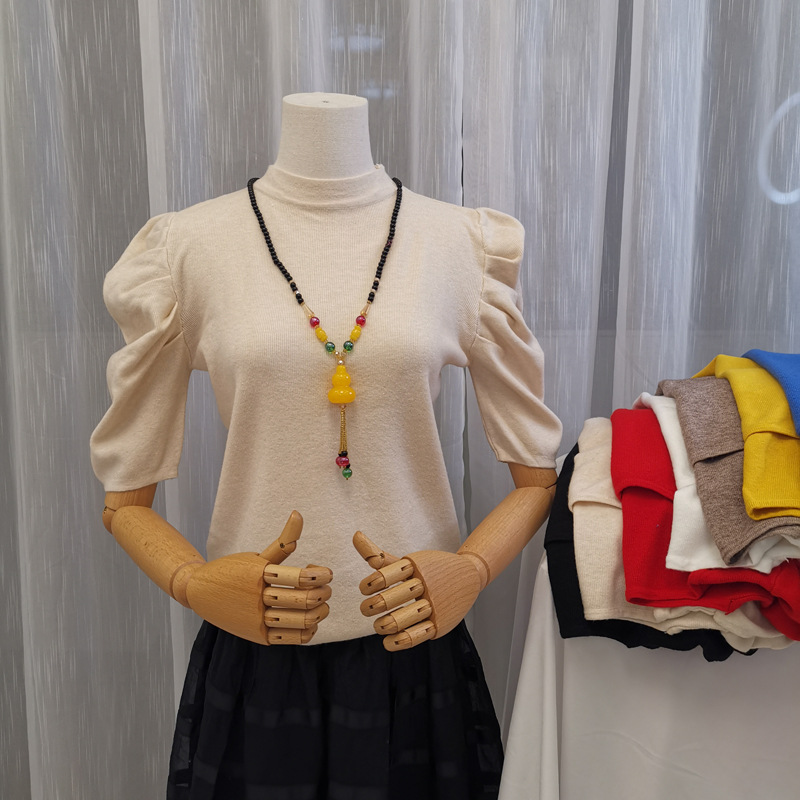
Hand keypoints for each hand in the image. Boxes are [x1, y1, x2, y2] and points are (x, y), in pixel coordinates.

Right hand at [185, 511, 331, 644]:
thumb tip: (299, 514)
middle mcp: (258, 598)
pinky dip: (307, 631)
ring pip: (299, 621)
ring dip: (319, 612)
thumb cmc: (233, 569)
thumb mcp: (258, 555)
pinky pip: (290, 638)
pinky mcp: (258, 636)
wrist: (199, 591)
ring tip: (323, 604)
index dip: (319, 575)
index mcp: (260, 574)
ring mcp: (257, 620)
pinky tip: (311, 620)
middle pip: (302, 599)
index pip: (298, 576)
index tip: (327, 573)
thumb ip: (284, 540)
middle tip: (327, 588)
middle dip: (322, 593)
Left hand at [353, 532, 481, 651]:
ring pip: (410, 615)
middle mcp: (428, 584)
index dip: (375, 581)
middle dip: (378, 603)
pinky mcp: (441, 624)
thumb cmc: (428, 569)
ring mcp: (436, 605)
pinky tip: (388, 641)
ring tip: (377, 625)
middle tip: (365, 609)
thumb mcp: (405, 562)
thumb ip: (379, 555)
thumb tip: (355, 535)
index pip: (393, 572)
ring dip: (389, 623)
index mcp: (417, 566)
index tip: (364, 588)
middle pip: (401, 594)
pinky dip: (403, 640)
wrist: (469, 575)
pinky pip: (421, 634)